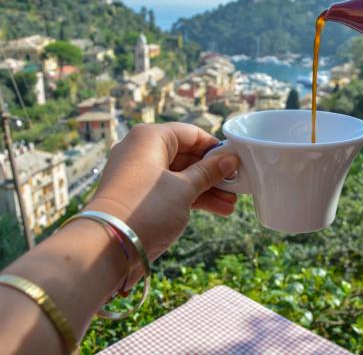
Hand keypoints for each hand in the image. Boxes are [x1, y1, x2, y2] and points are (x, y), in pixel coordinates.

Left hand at [87, 123, 238, 262]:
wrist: (106, 248)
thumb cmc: (145, 209)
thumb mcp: (184, 189)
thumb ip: (209, 172)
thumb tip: (230, 159)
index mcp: (150, 138)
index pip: (191, 134)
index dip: (215, 149)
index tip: (236, 163)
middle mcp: (141, 151)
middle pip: (187, 156)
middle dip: (213, 173)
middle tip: (237, 186)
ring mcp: (139, 175)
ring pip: (181, 175)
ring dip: (206, 189)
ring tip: (231, 204)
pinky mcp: (139, 196)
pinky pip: (171, 190)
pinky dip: (192, 198)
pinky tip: (218, 209)